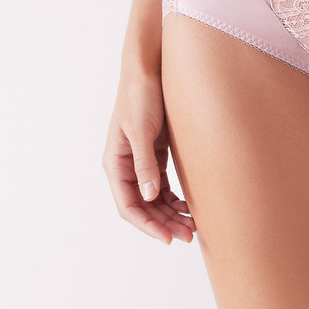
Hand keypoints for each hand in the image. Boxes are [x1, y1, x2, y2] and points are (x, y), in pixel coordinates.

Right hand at [102, 68, 195, 244]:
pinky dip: (175, 198)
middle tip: (189, 235)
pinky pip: (163, 185)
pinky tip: (190, 206)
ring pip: (154, 199)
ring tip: (193, 226)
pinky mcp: (155, 154)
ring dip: (171, 214)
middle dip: (164, 223)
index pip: (129, 206)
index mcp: (115, 164)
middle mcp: (126, 166)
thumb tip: (148, 196)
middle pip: (143, 207)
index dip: (147, 225)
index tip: (167, 238)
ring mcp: (141, 161)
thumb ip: (145, 164)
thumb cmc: (141, 97)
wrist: (150, 70)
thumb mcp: (142, 131)